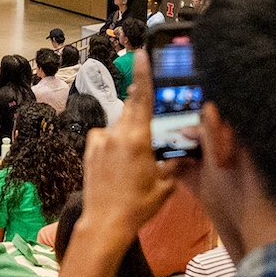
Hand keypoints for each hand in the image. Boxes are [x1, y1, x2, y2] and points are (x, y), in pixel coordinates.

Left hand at [76, 74, 175, 249]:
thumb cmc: (136, 206)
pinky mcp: (89, 151)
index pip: (142, 98)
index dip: (143, 73)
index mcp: (137, 139)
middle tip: (150, 104)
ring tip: (138, 154)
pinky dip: (115, 142)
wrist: (104, 224)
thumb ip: (174, 162)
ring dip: (130, 130)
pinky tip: (120, 160)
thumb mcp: (165, 185)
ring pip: (119, 124)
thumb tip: (186, 151)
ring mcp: (100, 142)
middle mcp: (116, 135)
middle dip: (140, 103)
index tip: (141, 53)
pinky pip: (106, 137)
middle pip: (131, 108)